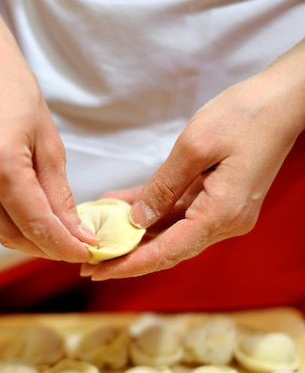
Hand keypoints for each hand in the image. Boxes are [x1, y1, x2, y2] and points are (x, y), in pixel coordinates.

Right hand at [0, 45, 95, 261]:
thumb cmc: (17, 96)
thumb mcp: (50, 146)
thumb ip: (60, 196)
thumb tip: (75, 234)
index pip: (35, 222)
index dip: (63, 244)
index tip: (87, 252)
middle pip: (11, 235)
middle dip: (47, 247)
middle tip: (75, 248)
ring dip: (29, 237)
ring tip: (56, 232)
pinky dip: (9, 221)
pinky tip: (28, 215)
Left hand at [81, 63, 303, 279]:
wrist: (283, 102)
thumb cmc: (244, 116)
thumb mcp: (194, 147)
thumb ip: (162, 187)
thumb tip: (136, 219)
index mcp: (221, 214)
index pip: (167, 251)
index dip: (130, 263)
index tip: (98, 270)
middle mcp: (225, 223)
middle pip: (169, 248)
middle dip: (129, 255)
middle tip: (90, 261)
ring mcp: (224, 213)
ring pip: (172, 231)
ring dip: (137, 233)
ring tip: (100, 234)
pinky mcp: (221, 200)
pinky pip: (181, 212)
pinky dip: (154, 211)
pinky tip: (123, 207)